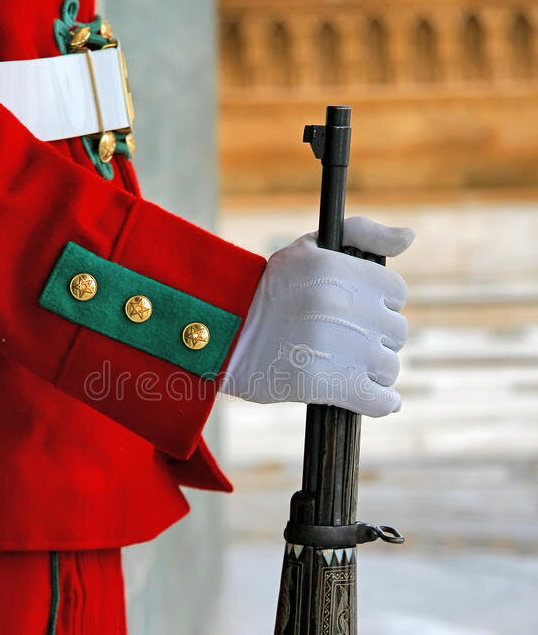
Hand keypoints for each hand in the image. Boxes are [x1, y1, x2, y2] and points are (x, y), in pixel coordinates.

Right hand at [219, 216, 413, 416]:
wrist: (226, 338)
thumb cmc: (268, 290)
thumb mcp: (308, 247)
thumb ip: (362, 232)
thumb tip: (408, 237)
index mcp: (342, 272)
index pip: (396, 292)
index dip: (378, 303)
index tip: (358, 310)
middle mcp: (347, 309)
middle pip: (396, 331)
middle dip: (375, 337)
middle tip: (347, 340)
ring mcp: (344, 349)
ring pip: (389, 367)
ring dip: (373, 370)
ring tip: (347, 367)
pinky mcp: (333, 385)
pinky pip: (382, 400)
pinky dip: (382, 402)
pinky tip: (370, 397)